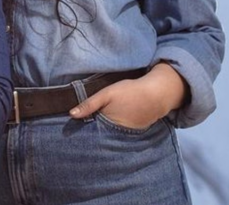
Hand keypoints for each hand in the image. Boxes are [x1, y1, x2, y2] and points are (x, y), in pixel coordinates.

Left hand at [69, 63, 187, 129]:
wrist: (157, 94)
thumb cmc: (130, 92)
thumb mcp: (107, 94)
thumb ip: (89, 104)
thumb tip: (71, 115)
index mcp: (109, 126)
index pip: (91, 133)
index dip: (82, 132)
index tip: (72, 131)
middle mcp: (118, 134)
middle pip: (100, 136)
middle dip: (91, 134)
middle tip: (80, 131)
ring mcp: (127, 134)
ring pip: (110, 136)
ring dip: (103, 133)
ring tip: (93, 129)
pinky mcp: (135, 132)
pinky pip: (121, 134)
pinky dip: (115, 131)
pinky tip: (110, 126)